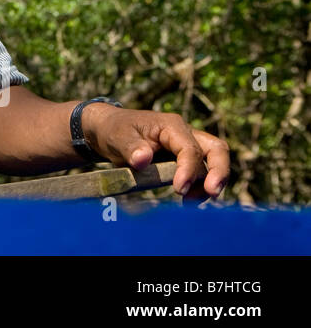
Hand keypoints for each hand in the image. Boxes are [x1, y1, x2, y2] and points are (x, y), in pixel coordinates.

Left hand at [82, 104, 229, 200]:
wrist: (110, 130)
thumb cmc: (115, 130)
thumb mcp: (118, 136)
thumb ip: (130, 147)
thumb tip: (143, 159)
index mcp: (171, 125)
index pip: (190, 148)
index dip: (188, 170)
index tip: (179, 190)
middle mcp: (186, 134)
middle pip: (216, 149)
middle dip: (219, 172)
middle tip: (212, 193)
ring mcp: (188, 146)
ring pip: (212, 162)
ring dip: (208, 183)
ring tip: (190, 202)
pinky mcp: (185, 159)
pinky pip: (202, 172)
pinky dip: (200, 187)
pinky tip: (187, 200)